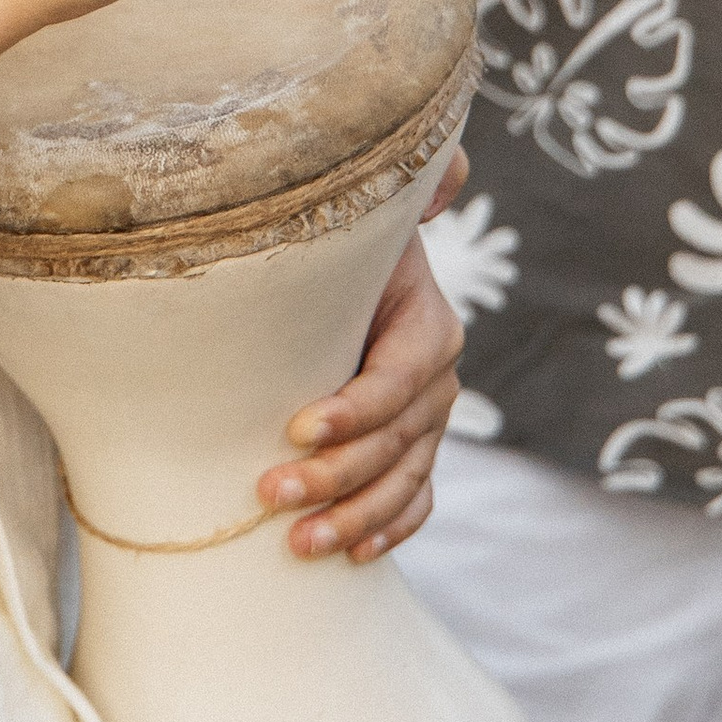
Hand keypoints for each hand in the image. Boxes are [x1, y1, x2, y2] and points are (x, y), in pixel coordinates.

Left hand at [258, 169, 469, 560]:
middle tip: (269, 493)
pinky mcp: (413, 453)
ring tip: (297, 543)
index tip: (298, 428)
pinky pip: (416, 500)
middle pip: (397, 438)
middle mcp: (436, 377)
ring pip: (404, 480)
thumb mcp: (355, 226)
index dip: (355, 407)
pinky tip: (354, 554)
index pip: (401, 376)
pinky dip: (389, 529)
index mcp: (428, 322)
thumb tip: (452, 166)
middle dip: (336, 473)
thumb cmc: (328, 252)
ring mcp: (428, 422)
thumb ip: (405, 193)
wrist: (332, 281)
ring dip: (353, 515)